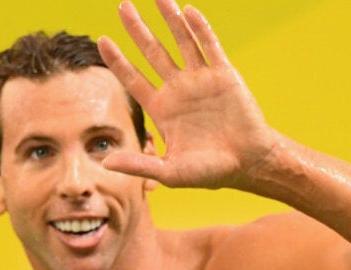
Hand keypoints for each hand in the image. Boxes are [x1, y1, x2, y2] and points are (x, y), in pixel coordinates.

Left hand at [98, 0, 277, 188]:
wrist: (248, 163)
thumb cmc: (210, 171)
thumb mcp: (170, 172)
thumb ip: (139, 164)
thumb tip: (105, 162)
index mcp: (162, 109)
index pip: (134, 79)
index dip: (118, 60)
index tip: (102, 39)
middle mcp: (179, 90)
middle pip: (153, 53)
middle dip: (138, 30)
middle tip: (123, 7)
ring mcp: (201, 80)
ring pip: (182, 42)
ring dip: (170, 19)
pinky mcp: (224, 75)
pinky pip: (210, 47)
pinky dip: (200, 29)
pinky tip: (188, 12)